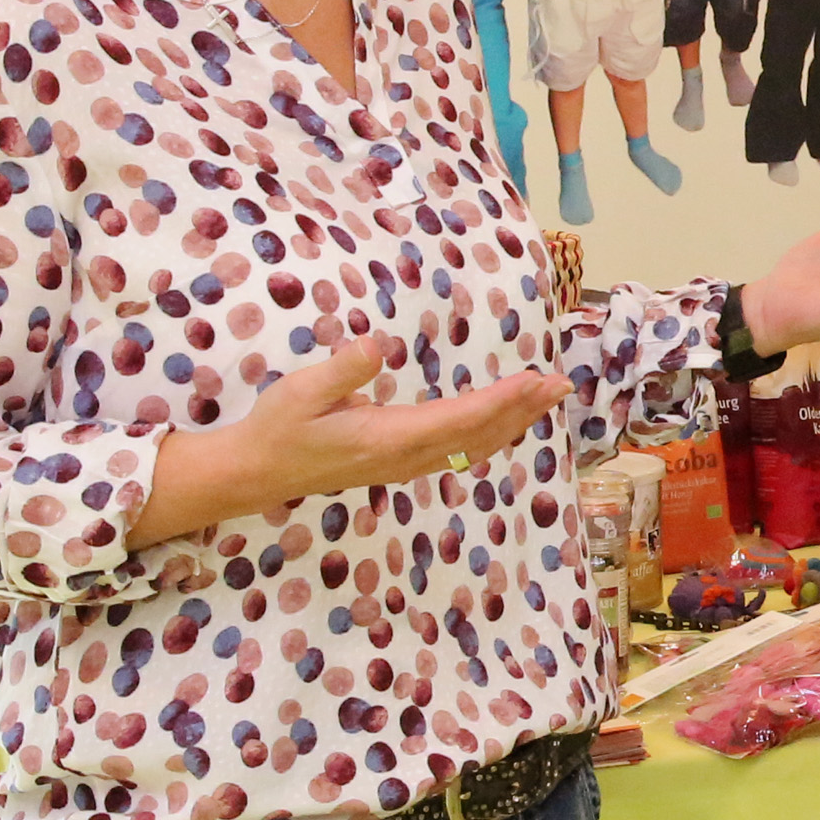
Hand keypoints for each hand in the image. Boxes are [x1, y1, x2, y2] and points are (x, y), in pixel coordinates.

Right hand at [133, 335, 565, 541]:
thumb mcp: (300, 392)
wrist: (257, 472)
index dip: (502, 401)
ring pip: (474, 445)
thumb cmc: (278, 427)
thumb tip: (376, 346)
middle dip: (523, 409)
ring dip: (514, 421)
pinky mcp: (401, 464)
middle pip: (480, 435)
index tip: (535, 380)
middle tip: (562, 384)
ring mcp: (406, 465)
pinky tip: (507, 422)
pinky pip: (460, 451)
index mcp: (388, 439)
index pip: (460, 420)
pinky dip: (492, 433)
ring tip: (547, 398)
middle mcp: (406, 457)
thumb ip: (340, 370)